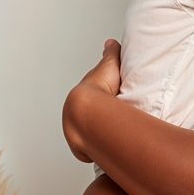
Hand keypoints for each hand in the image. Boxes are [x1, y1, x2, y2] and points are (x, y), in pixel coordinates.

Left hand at [63, 39, 122, 162]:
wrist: (88, 108)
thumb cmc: (99, 86)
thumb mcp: (109, 64)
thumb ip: (111, 53)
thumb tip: (111, 42)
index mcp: (85, 95)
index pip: (92, 98)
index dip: (101, 100)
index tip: (109, 104)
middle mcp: (79, 114)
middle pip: (90, 119)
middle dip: (99, 122)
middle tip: (115, 123)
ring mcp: (79, 132)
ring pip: (89, 136)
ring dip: (98, 137)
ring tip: (115, 139)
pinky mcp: (82, 148)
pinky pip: (90, 151)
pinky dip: (97, 151)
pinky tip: (108, 152)